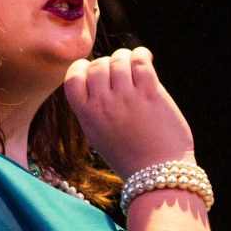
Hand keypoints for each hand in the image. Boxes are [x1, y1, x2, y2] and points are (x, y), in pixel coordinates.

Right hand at [64, 48, 194, 176]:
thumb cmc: (130, 156)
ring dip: (126, 58)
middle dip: (108, 63)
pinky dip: (142, 55)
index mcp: (87, 116)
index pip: (72, 78)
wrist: (158, 175)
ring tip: (134, 66)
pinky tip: (146, 60)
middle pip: (97, 65)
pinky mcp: (151, 94)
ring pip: (119, 60)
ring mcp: (127, 98)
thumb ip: (93, 109)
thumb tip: (98, 77)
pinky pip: (141, 61)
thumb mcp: (99, 136)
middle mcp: (104, 105)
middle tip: (120, 71)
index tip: (93, 70)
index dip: (82, 68)